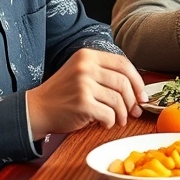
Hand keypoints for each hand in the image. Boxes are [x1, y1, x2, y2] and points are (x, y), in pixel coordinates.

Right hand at [26, 49, 146, 135]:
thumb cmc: (63, 94)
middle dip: (133, 100)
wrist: (37, 109)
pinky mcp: (82, 103)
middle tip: (135, 111)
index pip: (123, 64)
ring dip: (122, 113)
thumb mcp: (81, 73)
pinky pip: (108, 114)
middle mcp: (86, 67)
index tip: (142, 94)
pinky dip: (110, 121)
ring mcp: (83, 84)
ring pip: (118, 100)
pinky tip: (105, 123)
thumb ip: (105, 74)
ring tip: (119, 120)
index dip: (137, 80)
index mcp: (87, 55)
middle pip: (123, 82)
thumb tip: (137, 90)